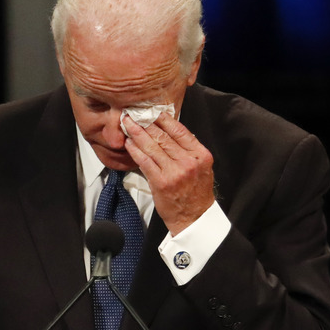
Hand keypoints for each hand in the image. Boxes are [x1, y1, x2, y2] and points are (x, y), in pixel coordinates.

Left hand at [123, 112, 214, 235]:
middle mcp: (188, 161)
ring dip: (137, 133)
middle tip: (133, 114)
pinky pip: (145, 161)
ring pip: (152, 146)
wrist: (194, 218)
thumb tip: (169, 131)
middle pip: (164, 136)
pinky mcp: (161, 182)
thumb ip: (189, 150)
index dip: (163, 118)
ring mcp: (174, 172)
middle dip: (146, 123)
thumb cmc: (196, 193)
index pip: (180, 130)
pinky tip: (129, 143)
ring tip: (127, 125)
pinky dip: (135, 150)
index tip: (152, 111)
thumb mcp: (201, 168)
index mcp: (200, 155)